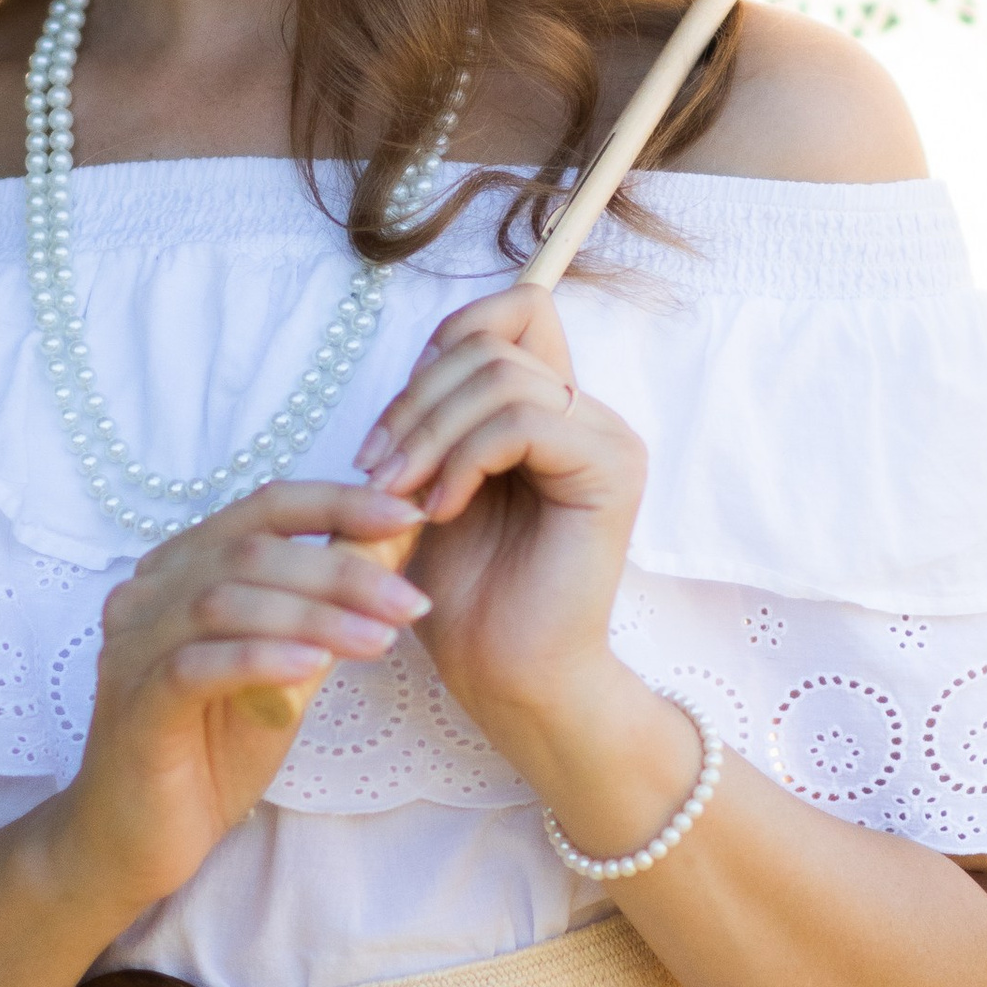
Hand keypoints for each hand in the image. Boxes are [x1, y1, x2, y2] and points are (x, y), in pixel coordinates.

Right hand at [44, 484, 428, 920]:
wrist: (135, 840)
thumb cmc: (211, 751)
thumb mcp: (286, 671)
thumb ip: (325, 612)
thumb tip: (397, 550)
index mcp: (182, 568)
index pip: (264, 507)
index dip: (339, 503)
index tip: (410, 517)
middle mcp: (148, 593)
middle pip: (252, 551)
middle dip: (343, 570)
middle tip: (409, 601)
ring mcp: (132, 647)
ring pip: (226, 601)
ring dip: (315, 614)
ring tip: (383, 638)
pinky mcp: (134, 704)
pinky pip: (196, 665)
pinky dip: (260, 658)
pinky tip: (315, 664)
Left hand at [354, 289, 642, 755]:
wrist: (507, 677)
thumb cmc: (465, 595)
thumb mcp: (426, 486)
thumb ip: (434, 419)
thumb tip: (419, 355)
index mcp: (551, 409)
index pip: (516, 309)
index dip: (446, 342)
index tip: (393, 428)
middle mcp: (589, 414)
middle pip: (492, 341)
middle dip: (415, 400)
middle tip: (375, 472)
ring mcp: (607, 439)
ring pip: (501, 375)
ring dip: (429, 432)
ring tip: (398, 496)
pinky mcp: (611, 472)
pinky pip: (523, 422)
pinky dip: (464, 459)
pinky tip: (441, 510)